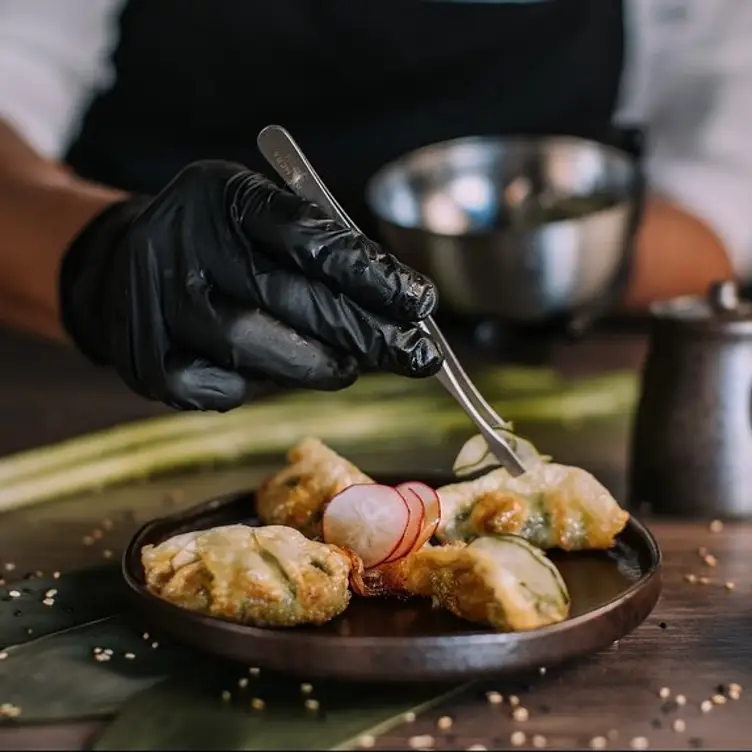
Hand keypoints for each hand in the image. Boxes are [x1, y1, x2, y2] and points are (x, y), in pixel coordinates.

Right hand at [59, 160, 442, 410]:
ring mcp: (157, 308)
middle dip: (364, 332)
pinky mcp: (149, 364)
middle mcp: (183, 246)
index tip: (420, 302)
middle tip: (416, 355)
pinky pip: (225, 387)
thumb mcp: (262, 219)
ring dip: (320, 364)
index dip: (370, 274)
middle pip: (289, 298)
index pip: (309, 236)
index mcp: (221, 195)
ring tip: (354, 366)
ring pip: (256, 348)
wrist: (122, 269)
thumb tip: (399, 309)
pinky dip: (265, 385)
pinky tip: (283, 371)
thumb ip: (322, 252)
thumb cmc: (219, 243)